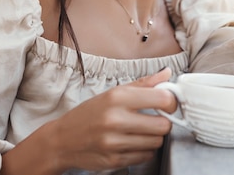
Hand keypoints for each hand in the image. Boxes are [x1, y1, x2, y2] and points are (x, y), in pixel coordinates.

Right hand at [49, 67, 176, 171]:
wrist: (62, 140)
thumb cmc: (88, 114)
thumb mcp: (111, 93)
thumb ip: (142, 84)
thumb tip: (166, 73)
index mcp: (116, 97)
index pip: (162, 99)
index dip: (171, 102)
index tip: (168, 104)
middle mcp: (115, 119)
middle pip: (163, 125)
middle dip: (163, 123)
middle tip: (154, 119)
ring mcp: (114, 142)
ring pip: (157, 142)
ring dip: (153, 137)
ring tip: (140, 131)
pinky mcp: (115, 160)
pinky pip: (146, 156)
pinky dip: (143, 150)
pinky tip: (131, 143)